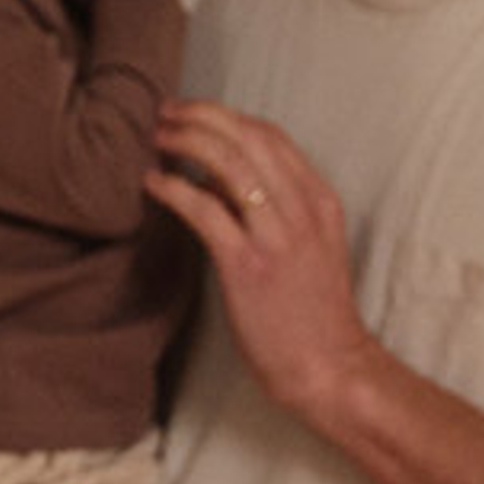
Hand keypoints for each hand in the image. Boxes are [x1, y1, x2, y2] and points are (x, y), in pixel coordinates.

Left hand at [145, 102, 385, 427]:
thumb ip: (281, 210)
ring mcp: (276, 237)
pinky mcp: (246, 265)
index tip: (195, 115)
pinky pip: (202, 208)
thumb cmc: (316, 315)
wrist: (330, 368)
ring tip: (157, 140)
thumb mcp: (316, 248)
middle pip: (246, 137)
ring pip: (225, 162)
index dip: (227, 116)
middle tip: (165, 116)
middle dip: (199, 116)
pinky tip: (153, 183)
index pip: (271, 135)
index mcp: (321, 202)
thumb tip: (222, 180)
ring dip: (183, 141)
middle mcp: (302, 211)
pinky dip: (172, 188)